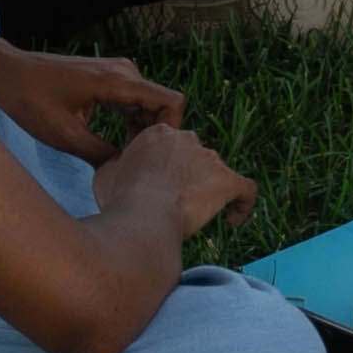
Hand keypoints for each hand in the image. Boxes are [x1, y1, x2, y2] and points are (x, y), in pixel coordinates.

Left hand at [0, 40, 180, 161]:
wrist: (7, 73)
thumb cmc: (30, 100)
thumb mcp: (64, 135)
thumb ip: (100, 154)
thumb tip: (125, 173)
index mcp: (116, 82)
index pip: (170, 102)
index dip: (169, 131)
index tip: (150, 155)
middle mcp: (124, 71)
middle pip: (162, 106)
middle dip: (155, 136)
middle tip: (135, 163)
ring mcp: (117, 72)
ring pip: (149, 105)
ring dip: (143, 131)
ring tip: (125, 157)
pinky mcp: (108, 78)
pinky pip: (134, 101)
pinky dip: (132, 122)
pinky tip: (117, 144)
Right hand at [105, 121, 259, 248]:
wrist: (144, 216)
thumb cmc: (121, 200)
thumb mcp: (106, 174)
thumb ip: (116, 164)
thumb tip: (116, 166)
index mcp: (158, 134)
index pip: (169, 145)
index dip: (166, 165)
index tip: (159, 185)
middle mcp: (186, 139)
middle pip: (193, 156)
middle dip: (187, 177)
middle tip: (174, 203)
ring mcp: (209, 158)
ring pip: (216, 172)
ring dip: (209, 190)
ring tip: (198, 216)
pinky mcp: (227, 179)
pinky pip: (245, 190)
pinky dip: (243, 204)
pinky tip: (234, 219)